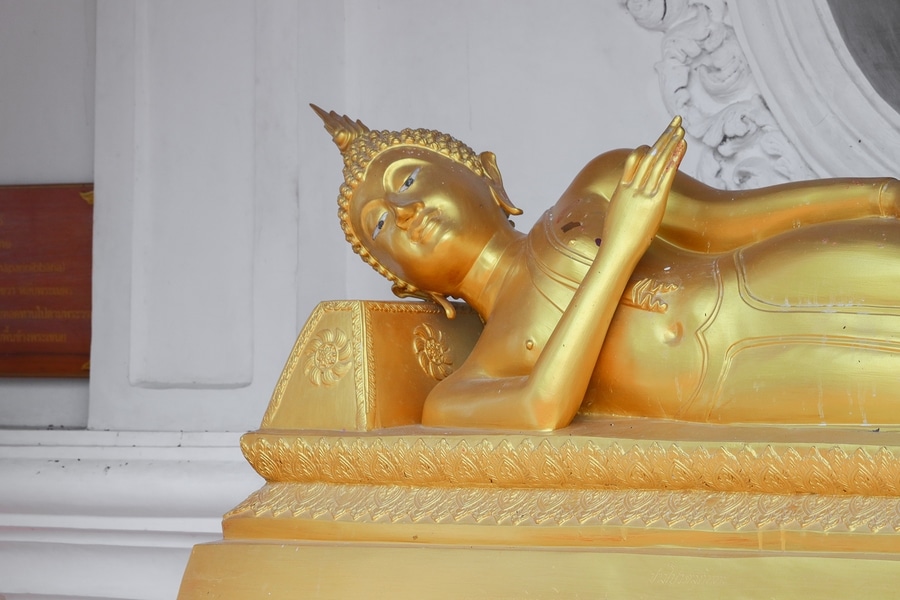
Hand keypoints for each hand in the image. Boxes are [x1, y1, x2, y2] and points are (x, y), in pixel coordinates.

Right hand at [603, 116, 686, 251]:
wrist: (616, 250)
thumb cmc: (616, 240)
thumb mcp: (617, 217)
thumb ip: (623, 206)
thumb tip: (624, 208)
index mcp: (622, 189)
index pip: (634, 160)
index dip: (648, 149)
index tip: (658, 142)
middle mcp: (632, 187)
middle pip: (649, 155)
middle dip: (664, 137)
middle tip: (675, 121)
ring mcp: (642, 194)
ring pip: (658, 162)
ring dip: (670, 143)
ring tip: (681, 129)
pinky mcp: (654, 203)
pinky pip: (665, 176)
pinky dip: (674, 159)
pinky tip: (682, 147)